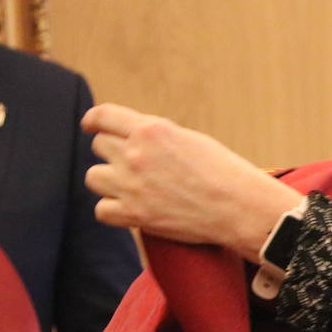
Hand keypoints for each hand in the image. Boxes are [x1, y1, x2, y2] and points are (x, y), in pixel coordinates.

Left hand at [81, 103, 302, 262]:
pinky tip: (131, 210)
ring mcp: (132, 185)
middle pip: (100, 147)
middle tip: (134, 167)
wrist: (241, 208)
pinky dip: (114, 211)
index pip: (104, 116)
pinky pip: (101, 210)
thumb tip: (135, 140)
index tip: (90, 126)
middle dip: (114, 154)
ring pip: (94, 177)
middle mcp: (136, 154)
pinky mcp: (134, 214)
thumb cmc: (226, 174)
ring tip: (132, 189)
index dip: (93, 121)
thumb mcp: (191, 141)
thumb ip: (158, 137)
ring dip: (110, 182)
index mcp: (152, 130)